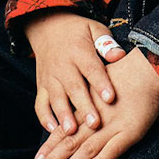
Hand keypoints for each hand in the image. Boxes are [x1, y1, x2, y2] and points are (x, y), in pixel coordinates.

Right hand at [22, 10, 118, 138]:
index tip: (110, 98)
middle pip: (74, 88)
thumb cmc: (78, 32)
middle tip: (94, 123)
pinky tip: (53, 130)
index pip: (91, 69)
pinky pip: (40, 104)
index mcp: (79, 51)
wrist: (47, 27)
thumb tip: (119, 56)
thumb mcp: (94, 29)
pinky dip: (44, 118)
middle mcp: (62, 66)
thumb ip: (106, 43)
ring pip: (56, 99)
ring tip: (71, 131)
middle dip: (84, 106)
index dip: (101, 83)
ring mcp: (50, 78)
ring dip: (63, 116)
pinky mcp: (42, 87)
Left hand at [32, 46, 158, 158]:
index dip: (49, 146)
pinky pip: (114, 149)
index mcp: (87, 107)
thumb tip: (81, 111)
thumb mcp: (101, 83)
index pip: (63, 129)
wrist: (151, 67)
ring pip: (87, 148)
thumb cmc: (129, 72)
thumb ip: (89, 98)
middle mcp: (96, 117)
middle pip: (69, 141)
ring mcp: (113, 125)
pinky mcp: (132, 130)